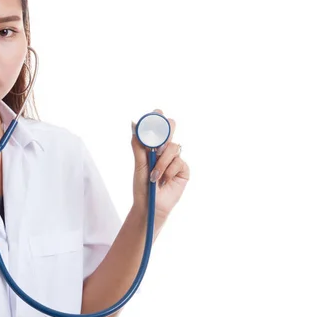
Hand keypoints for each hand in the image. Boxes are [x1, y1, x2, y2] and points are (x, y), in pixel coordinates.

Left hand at [130, 109, 189, 228]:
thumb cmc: (142, 186)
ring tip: (155, 176)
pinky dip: (168, 171)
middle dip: (167, 131)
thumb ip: (138, 145)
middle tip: (159, 141)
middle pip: (171, 129)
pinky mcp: (183, 169)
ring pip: (173, 147)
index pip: (157, 128)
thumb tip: (133, 124)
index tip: (157, 112)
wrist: (151, 204)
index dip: (158, 118)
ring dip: (162, 162)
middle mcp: (165, 150)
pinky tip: (164, 180)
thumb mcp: (139, 164)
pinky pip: (179, 162)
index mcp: (153, 146)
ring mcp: (175, 158)